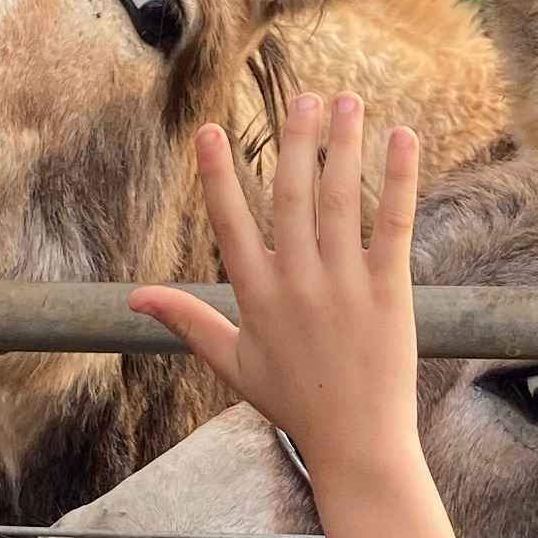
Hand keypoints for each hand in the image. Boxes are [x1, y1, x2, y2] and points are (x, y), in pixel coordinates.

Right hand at [131, 93, 422, 506]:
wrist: (356, 441)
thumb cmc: (294, 401)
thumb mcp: (231, 362)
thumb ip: (186, 321)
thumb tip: (134, 298)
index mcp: (256, 296)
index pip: (230, 223)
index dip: (217, 175)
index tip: (209, 131)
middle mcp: (298, 283)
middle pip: (291, 196)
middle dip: (295, 140)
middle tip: (302, 95)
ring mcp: (345, 285)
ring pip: (340, 200)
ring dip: (343, 145)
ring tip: (347, 100)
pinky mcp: (390, 290)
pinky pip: (393, 223)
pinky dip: (399, 179)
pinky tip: (402, 138)